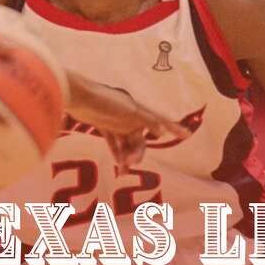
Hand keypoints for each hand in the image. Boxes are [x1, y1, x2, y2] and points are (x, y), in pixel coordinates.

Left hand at [67, 73, 189, 166]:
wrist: (78, 95)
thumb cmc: (105, 101)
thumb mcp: (130, 111)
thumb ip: (146, 120)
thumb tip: (162, 130)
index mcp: (138, 111)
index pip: (160, 120)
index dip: (173, 127)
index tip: (186, 135)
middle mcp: (130, 116)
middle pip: (140, 139)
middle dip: (139, 152)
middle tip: (133, 163)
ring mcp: (116, 121)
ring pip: (126, 143)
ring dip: (127, 155)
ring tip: (123, 169)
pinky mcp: (102, 125)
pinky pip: (113, 142)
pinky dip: (116, 152)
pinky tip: (118, 164)